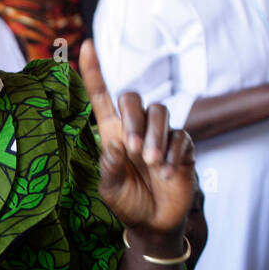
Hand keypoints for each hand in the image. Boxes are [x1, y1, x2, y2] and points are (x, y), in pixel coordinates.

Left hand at [79, 39, 194, 237]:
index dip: (94, 72)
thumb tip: (113, 144)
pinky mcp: (182, 146)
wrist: (155, 224)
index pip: (101, 97)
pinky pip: (181, 136)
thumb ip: (108, 168)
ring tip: (152, 163)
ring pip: (160, 112)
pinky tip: (167, 172)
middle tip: (134, 150)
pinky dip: (173, 153)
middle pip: (133, 99)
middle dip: (134, 119)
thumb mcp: (110, 190)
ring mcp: (160, 136)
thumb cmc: (128, 204)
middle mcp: (136, 129)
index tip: (86, 46)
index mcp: (112, 134)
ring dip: (155, 136)